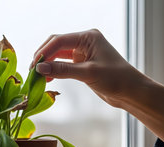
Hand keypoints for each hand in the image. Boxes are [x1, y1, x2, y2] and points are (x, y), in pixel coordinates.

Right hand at [31, 29, 163, 143]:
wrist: (131, 92)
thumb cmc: (116, 79)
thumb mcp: (87, 73)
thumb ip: (62, 70)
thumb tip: (40, 68)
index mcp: (88, 37)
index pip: (59, 40)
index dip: (44, 52)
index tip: (33, 65)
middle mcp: (84, 42)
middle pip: (56, 45)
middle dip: (43, 57)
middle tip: (32, 71)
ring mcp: (83, 53)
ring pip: (58, 55)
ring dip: (48, 64)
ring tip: (37, 76)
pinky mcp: (82, 64)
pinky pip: (63, 64)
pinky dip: (54, 70)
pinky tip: (47, 79)